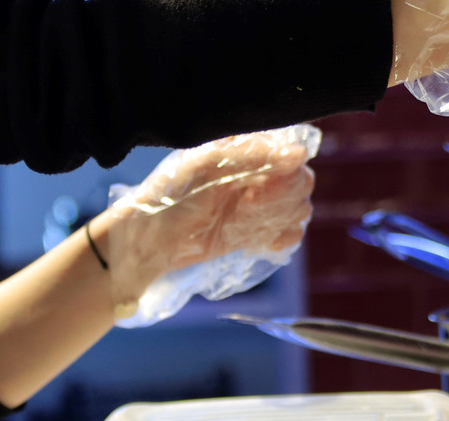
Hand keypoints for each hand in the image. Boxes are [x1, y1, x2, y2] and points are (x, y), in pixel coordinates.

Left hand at [101, 128, 317, 306]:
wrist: (148, 243)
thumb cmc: (170, 196)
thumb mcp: (207, 166)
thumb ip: (253, 156)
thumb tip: (300, 154)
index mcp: (244, 150)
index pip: (290, 152)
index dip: (285, 170)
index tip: (260, 186)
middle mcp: (256, 174)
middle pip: (300, 181)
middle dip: (284, 196)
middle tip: (250, 207)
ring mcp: (257, 205)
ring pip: (299, 207)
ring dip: (283, 218)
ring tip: (248, 224)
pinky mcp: (254, 232)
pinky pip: (289, 233)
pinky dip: (283, 238)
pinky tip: (262, 242)